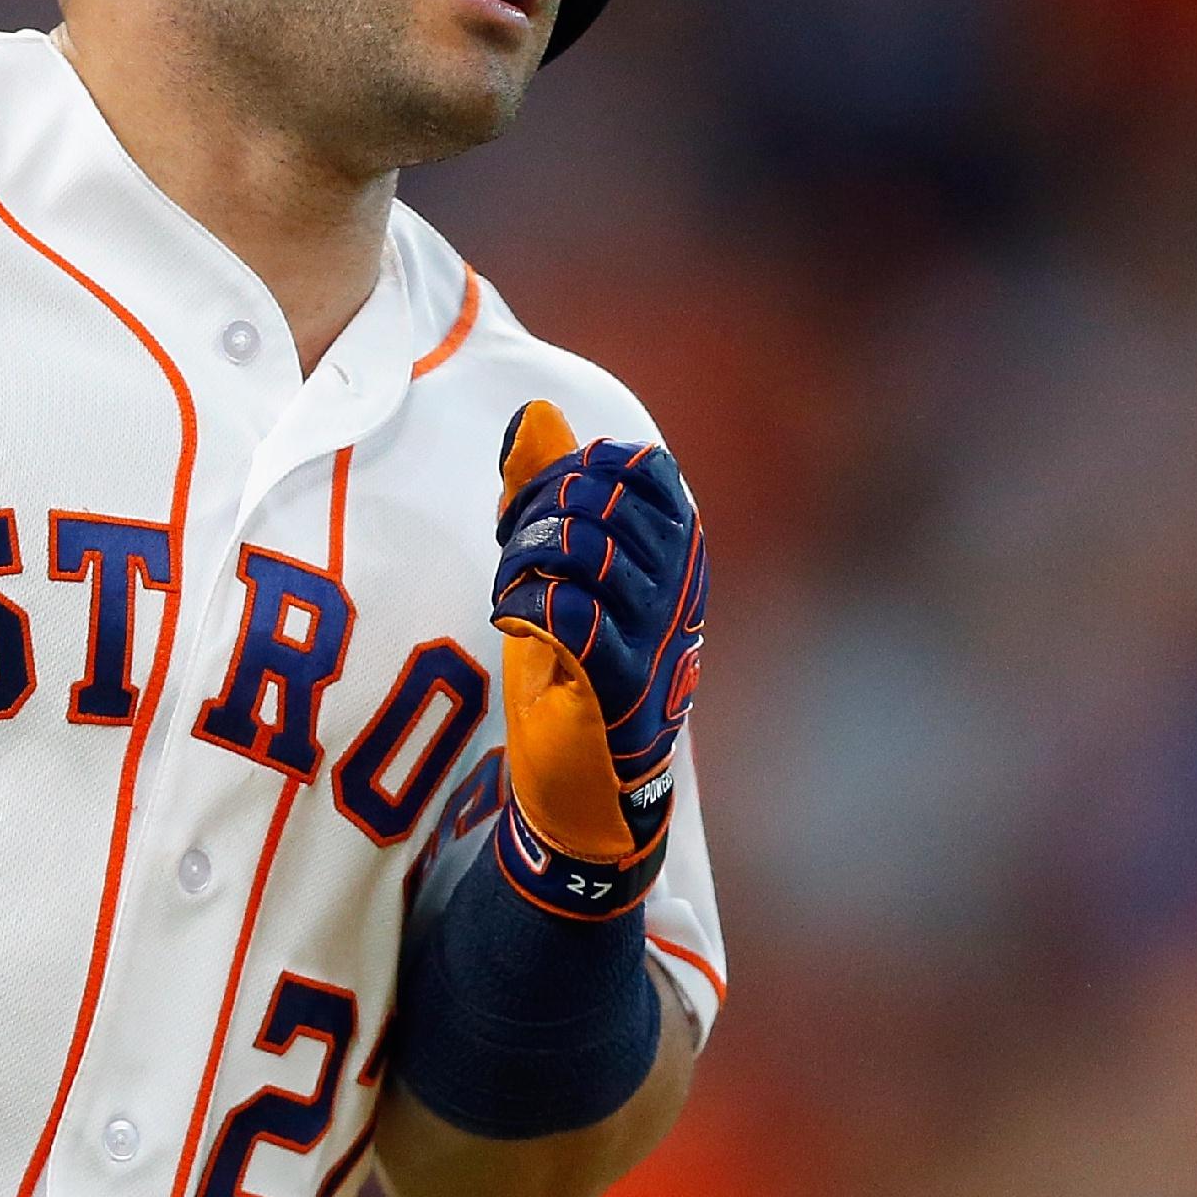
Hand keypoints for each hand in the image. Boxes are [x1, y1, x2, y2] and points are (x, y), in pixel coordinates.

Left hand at [488, 400, 706, 911]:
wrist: (586, 784)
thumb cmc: (577, 668)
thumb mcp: (564, 566)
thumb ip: (549, 487)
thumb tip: (536, 412)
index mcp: (679, 549)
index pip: (639, 466)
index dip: (576, 469)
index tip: (538, 507)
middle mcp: (681, 584)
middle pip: (602, 497)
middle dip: (540, 512)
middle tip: (518, 555)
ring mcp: (657, 632)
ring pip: (580, 547)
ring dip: (524, 561)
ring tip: (515, 591)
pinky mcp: (619, 681)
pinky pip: (565, 611)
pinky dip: (523, 607)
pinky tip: (517, 625)